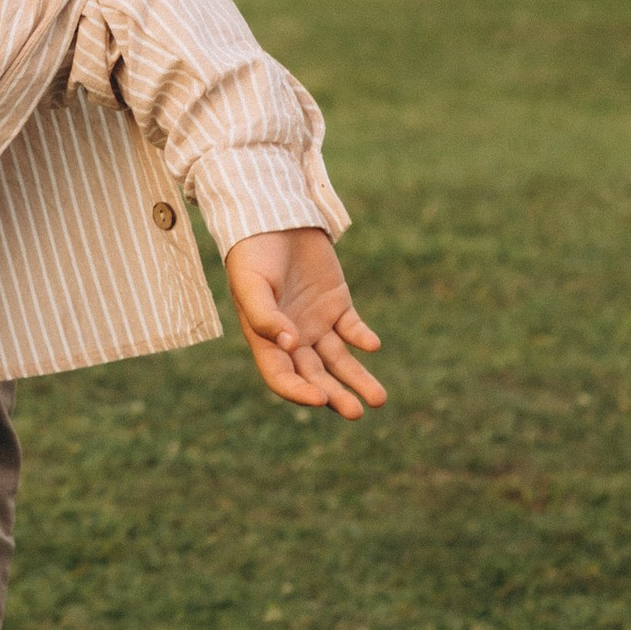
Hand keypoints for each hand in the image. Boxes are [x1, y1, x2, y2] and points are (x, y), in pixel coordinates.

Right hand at [225, 229, 385, 419]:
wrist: (273, 217)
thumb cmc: (253, 252)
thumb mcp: (251, 283)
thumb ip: (265, 316)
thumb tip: (290, 344)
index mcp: (266, 338)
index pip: (282, 377)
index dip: (299, 392)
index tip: (321, 398)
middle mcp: (292, 337)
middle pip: (315, 376)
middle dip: (335, 396)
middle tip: (357, 411)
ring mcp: (316, 321)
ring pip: (339, 360)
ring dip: (357, 378)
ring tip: (379, 399)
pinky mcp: (336, 303)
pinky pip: (353, 329)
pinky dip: (363, 338)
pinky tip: (371, 345)